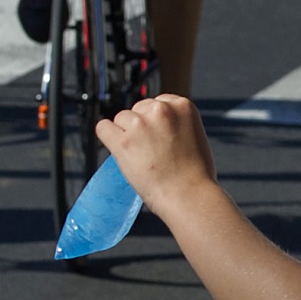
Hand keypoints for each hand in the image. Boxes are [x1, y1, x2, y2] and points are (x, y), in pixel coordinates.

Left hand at [95, 95, 217, 207]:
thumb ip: (178, 125)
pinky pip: (103, 128)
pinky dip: (107, 137)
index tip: (156, 134)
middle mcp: (161, 110)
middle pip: (138, 109)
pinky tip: (116, 147)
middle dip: (140, 126)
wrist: (189, 197)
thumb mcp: (196, 136)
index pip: (157, 102)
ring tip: (140, 156)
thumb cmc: (196, 175)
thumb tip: (161, 128)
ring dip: (126, 134)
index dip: (154, 120)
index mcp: (182, 106)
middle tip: (149, 150)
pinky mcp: (123, 142)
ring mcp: (141, 125)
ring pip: (121, 119)